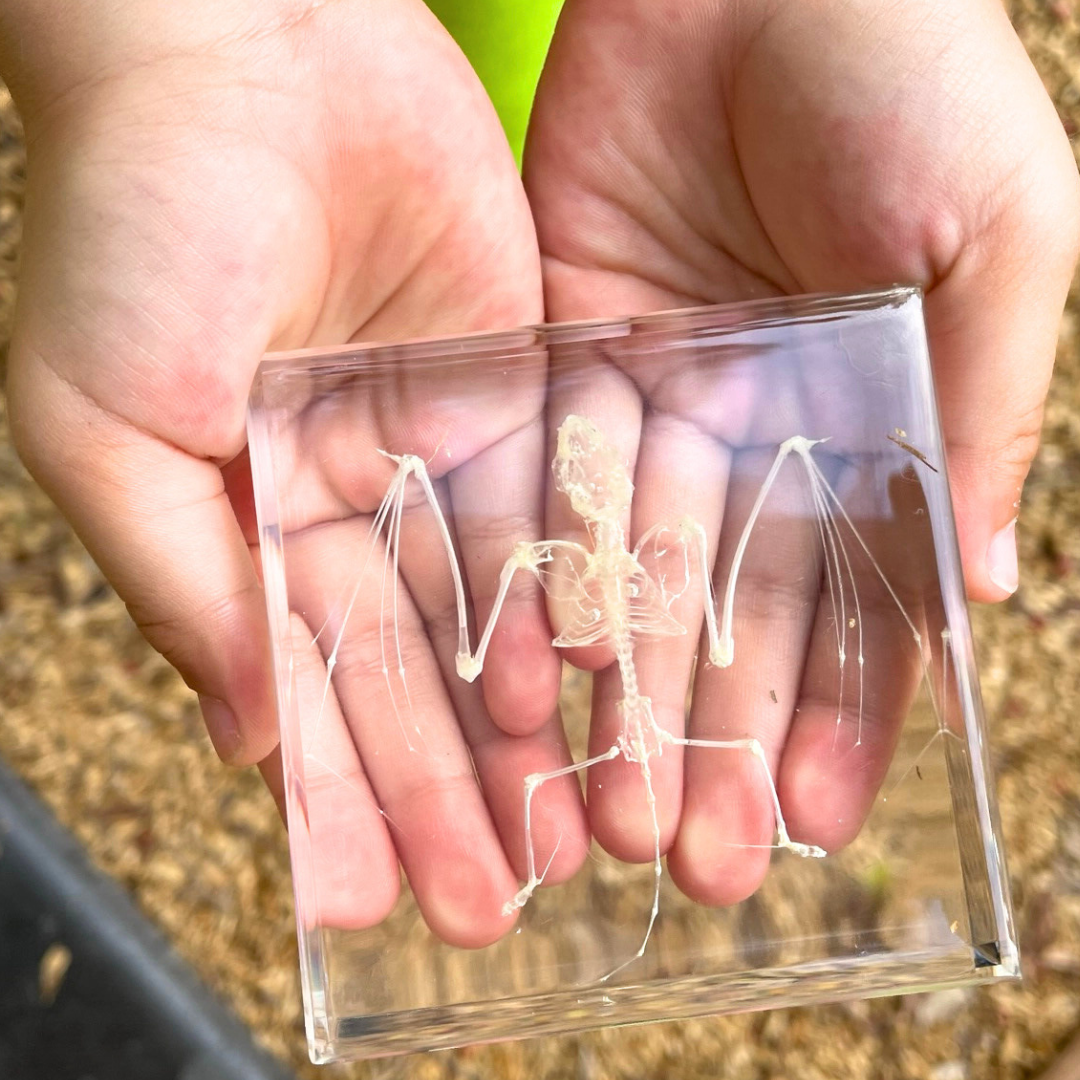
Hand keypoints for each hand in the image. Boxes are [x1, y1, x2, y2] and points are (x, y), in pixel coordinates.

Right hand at [1, 0, 547, 939]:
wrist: (239, 44)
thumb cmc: (134, 221)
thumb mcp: (107, 424)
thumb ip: (187, 587)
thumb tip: (252, 744)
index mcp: (248, 525)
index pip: (310, 687)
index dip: (350, 792)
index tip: (389, 894)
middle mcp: (351, 500)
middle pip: (419, 669)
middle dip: (458, 785)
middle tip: (506, 896)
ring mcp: (439, 444)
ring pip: (500, 606)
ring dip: (535, 719)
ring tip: (580, 822)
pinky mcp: (519, 377)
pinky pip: (559, 500)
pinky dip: (584, 591)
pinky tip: (612, 683)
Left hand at [525, 0, 1078, 897]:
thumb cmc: (911, 76)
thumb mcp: (996, 244)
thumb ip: (978, 419)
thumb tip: (979, 595)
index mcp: (872, 422)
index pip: (855, 602)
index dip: (835, 714)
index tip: (803, 819)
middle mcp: (760, 431)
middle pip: (731, 613)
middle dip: (713, 734)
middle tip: (684, 857)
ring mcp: (658, 398)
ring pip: (633, 572)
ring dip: (626, 691)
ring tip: (607, 809)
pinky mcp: (565, 353)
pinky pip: (552, 482)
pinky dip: (549, 577)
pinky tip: (547, 676)